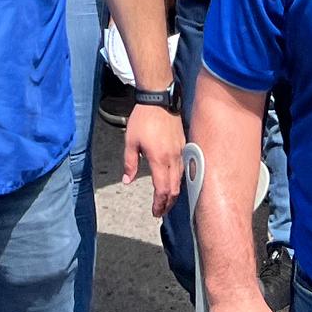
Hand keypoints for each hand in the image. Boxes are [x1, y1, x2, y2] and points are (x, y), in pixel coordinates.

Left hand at [122, 100, 183, 215]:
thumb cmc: (143, 118)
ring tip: (166, 199)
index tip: (155, 212)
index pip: (162, 190)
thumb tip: (127, 181)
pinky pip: (183, 168)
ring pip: (180, 180)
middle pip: (174, 189)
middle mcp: (173, 158)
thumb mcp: (130, 141)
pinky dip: (178, 179)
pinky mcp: (184, 145)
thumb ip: (129, 163)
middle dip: (168, 203)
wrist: (159, 99)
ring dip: (173, 193)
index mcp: (159, 160)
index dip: (159, 204)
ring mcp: (181, 152)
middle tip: (161, 211)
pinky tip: (172, 180)